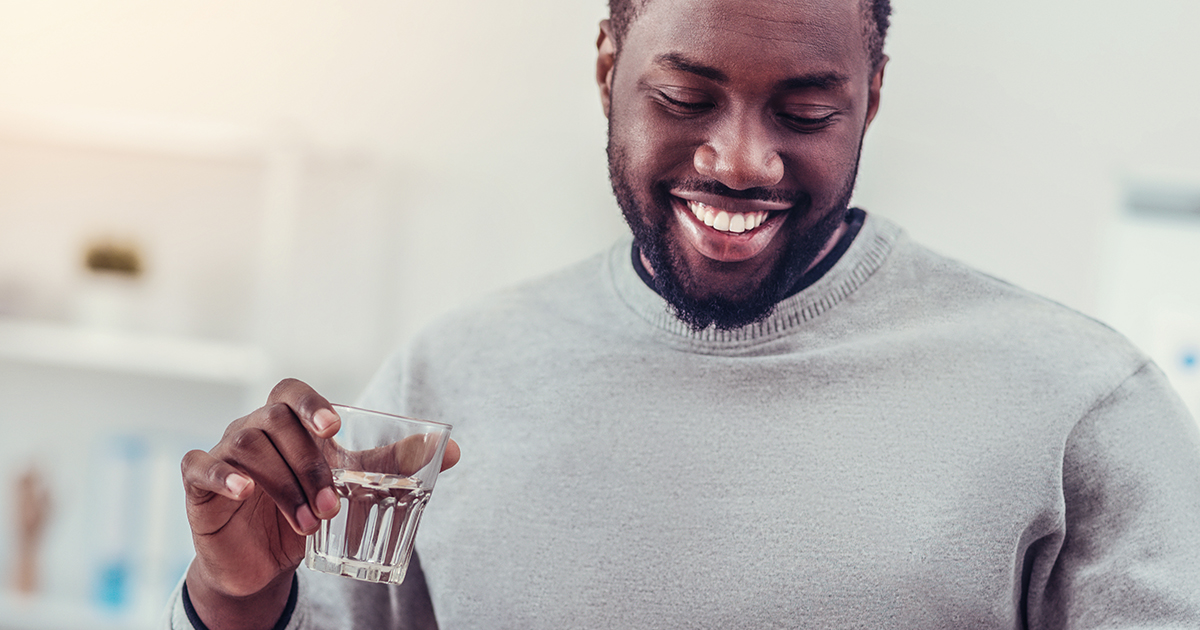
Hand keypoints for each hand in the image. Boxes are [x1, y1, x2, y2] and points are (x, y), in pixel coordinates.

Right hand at [180, 379, 459, 629]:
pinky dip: (225, 476)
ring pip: (248, 447)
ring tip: (309, 522)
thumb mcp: (349, 485)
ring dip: (283, 484)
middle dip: (309, 464)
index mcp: (287, 421)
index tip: (334, 428)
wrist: (262, 561)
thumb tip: (455, 451)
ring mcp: (223, 452)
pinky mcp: (198, 484)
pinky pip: (201, 467)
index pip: (291, 391)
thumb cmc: (304, 508)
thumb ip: (393, 464)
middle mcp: (252, 427)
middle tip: (331, 505)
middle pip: (275, 422)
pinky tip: (246, 492)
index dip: (311, 403)